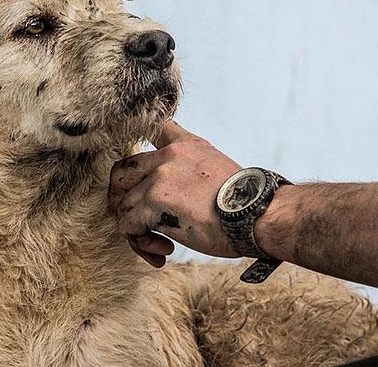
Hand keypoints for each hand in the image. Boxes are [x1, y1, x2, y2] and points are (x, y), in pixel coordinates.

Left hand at [108, 120, 241, 266]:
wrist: (256, 214)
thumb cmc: (242, 201)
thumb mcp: (216, 167)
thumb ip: (190, 167)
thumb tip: (171, 189)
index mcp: (186, 145)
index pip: (152, 127)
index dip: (139, 143)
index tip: (139, 171)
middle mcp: (169, 156)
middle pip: (121, 172)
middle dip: (123, 198)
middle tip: (139, 218)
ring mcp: (158, 177)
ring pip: (123, 206)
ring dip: (138, 229)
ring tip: (160, 243)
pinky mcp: (153, 203)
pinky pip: (127, 227)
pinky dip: (140, 243)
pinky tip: (164, 251)